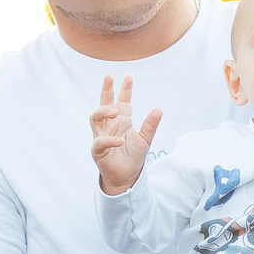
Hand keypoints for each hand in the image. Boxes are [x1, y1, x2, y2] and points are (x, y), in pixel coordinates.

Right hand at [90, 75, 163, 194]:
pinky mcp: (98, 150)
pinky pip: (100, 142)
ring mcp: (101, 136)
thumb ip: (150, 125)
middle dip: (106, 90)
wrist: (127, 176)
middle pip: (104, 103)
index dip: (125, 89)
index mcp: (121, 120)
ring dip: (103, 112)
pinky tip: (120, 141)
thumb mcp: (145, 139)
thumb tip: (159, 109)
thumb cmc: (134, 156)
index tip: (129, 77)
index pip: (121, 101)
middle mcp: (109, 125)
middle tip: (109, 77)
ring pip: (95, 118)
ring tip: (114, 111)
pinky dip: (109, 140)